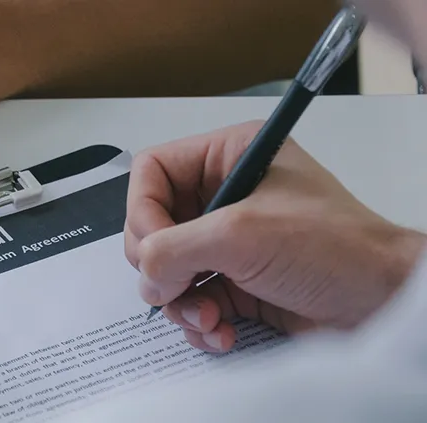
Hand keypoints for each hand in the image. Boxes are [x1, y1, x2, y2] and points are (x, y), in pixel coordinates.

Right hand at [125, 121, 425, 353]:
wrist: (384, 302)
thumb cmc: (337, 249)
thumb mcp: (241, 235)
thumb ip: (172, 248)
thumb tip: (145, 274)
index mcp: (230, 156)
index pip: (152, 172)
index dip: (142, 211)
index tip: (154, 249)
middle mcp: (226, 194)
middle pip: (152, 225)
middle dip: (160, 266)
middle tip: (176, 286)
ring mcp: (230, 241)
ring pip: (166, 269)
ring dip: (179, 301)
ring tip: (207, 316)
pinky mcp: (237, 281)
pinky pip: (189, 299)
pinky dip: (197, 321)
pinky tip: (219, 330)